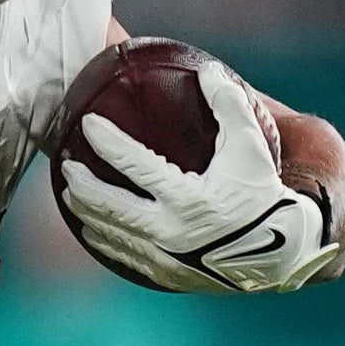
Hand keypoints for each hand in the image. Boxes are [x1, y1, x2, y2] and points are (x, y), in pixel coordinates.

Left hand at [58, 61, 342, 294]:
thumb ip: (231, 107)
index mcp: (189, 198)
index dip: (108, 142)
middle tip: (65, 163)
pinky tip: (93, 225)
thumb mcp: (251, 148)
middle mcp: (170, 230)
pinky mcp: (164, 273)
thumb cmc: (262, 192)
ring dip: (85, 211)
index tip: (87, 123)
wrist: (279, 252)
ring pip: (110, 233)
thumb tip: (208, 72)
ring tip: (70, 192)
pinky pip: (123, 256)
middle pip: (109, 206)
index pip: (136, 165)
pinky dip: (103, 238)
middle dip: (82, 183)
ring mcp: (164, 255)